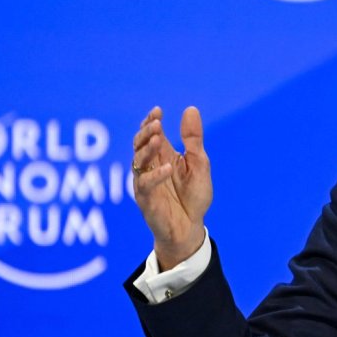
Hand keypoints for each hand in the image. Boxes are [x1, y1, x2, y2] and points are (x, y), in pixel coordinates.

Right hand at [132, 106, 212, 270]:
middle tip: (155, 123)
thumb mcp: (199, 163)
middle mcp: (151, 167)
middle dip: (145, 132)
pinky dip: (155, 176)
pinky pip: (146, 185)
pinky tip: (167, 167)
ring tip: (156, 138)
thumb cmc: (194, 195)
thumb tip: (191, 109)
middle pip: (140, 145)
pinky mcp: (146, 199)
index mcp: (163, 155)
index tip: (158, 111)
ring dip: (146, 149)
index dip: (151, 121)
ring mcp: (146, 182)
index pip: (152, 134)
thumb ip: (193, 139)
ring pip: (137, 162)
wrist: (191, 227)